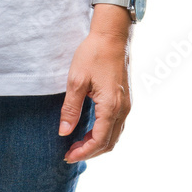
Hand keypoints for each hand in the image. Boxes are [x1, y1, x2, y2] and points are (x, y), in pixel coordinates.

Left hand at [58, 28, 131, 163]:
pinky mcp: (126, 98)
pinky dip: (104, 133)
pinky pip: (117, 124)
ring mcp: (126, 104)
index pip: (99, 140)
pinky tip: (90, 129)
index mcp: (111, 106)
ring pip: (114, 135)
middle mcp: (123, 109)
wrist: (112, 35)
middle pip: (109, 142)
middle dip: (90, 151)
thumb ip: (70, 109)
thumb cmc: (93, 54)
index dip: (83, 152)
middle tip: (70, 152)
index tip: (67, 155)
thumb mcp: (76, 80)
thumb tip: (64, 132)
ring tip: (78, 142)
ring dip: (97, 143)